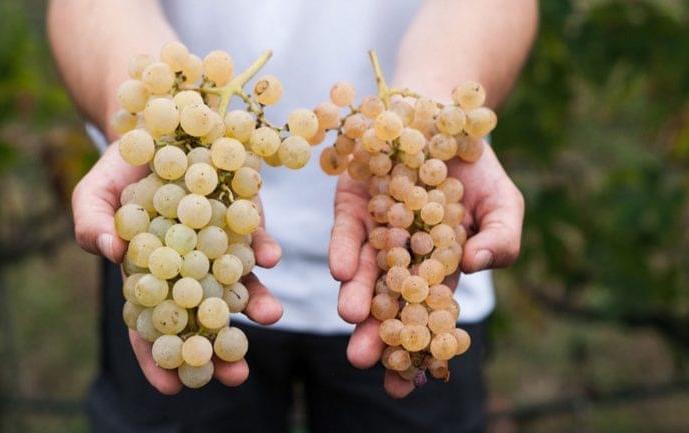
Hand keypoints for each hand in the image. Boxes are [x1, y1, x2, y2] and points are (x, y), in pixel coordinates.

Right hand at [72, 143, 283, 393]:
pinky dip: (262, 249)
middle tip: (235, 375)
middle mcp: (191, 266)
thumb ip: (91, 224)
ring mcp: (220, 244)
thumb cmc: (117, 169)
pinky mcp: (244, 215)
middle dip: (220, 347)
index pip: (153, 326)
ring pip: (239, 284)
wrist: (157, 126)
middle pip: (205, 315)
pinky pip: (254, 238)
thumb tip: (110, 252)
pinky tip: (269, 259)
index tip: (172, 388)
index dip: (159, 358)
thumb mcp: (92, 194)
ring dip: (255, 303)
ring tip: (270, 318)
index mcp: (150, 275)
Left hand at [328, 143, 523, 397]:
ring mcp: (374, 232)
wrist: (444, 117)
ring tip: (352, 318)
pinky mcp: (352, 204)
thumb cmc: (479, 170)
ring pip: (362, 272)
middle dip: (375, 333)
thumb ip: (502, 238)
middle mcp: (401, 257)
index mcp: (437, 270)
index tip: (409, 382)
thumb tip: (478, 266)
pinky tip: (343, 271)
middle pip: (387, 302)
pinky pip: (346, 231)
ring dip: (356, 296)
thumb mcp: (504, 205)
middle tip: (363, 359)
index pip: (425, 317)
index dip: (418, 349)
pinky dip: (344, 250)